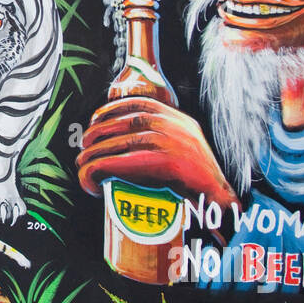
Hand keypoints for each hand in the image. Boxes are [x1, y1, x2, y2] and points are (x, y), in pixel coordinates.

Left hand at [76, 97, 238, 209]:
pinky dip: (101, 169)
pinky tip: (92, 177)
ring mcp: (171, 143)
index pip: (139, 103)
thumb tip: (130, 138)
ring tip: (82, 164)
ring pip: (119, 143)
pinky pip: (122, 163)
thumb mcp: (188, 145)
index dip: (111, 109)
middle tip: (84, 145)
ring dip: (94, 154)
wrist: (220, 200)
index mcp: (179, 119)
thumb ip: (166, 136)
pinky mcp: (165, 163)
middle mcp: (174, 126)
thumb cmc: (200, 181)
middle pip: (124, 123)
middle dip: (98, 133)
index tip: (95, 119)